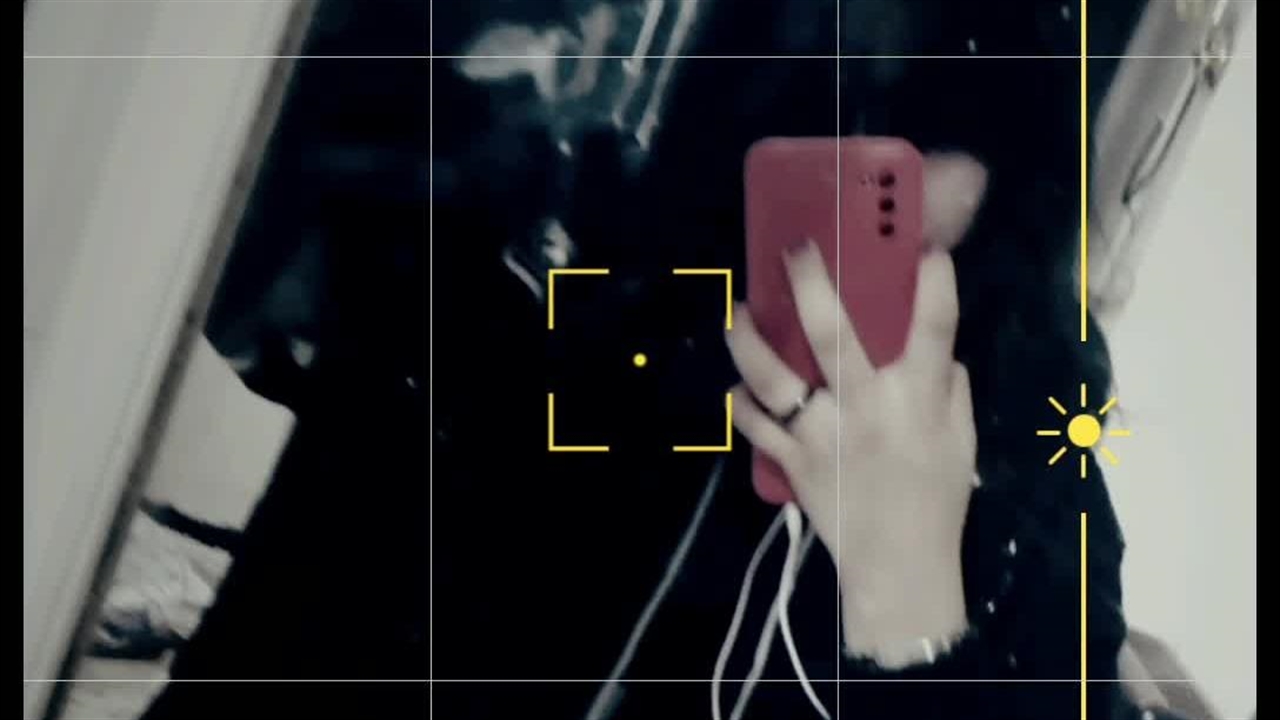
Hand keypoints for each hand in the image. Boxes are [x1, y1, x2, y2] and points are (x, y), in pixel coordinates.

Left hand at [726, 153, 987, 667]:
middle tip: (795, 249)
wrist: (899, 567)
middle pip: (833, 334)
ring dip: (749, 340)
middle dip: (811, 284)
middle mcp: (865, 407)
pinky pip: (753, 423)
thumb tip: (937, 349)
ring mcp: (821, 433)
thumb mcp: (960, 439)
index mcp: (917, 398)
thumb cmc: (936, 498)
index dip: (933, 280)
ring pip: (773, 375)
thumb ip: (949, 387)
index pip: (933, 326)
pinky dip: (740, 402)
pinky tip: (738, 386)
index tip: (926, 245)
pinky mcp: (791, 459)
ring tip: (737, 313)